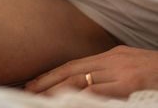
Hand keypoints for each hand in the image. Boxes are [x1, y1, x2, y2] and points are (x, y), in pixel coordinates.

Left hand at [24, 45, 157, 98]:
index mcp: (111, 57)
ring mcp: (120, 72)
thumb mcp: (131, 67)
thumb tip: (90, 84)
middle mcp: (112, 61)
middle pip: (72, 70)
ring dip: (57, 89)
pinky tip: (66, 101)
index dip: (52, 74)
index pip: (74, 65)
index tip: (34, 83)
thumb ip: (111, 73)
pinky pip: (99, 90)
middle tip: (27, 90)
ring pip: (80, 79)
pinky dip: (81, 96)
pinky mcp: (130, 83)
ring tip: (39, 98)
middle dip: (47, 81)